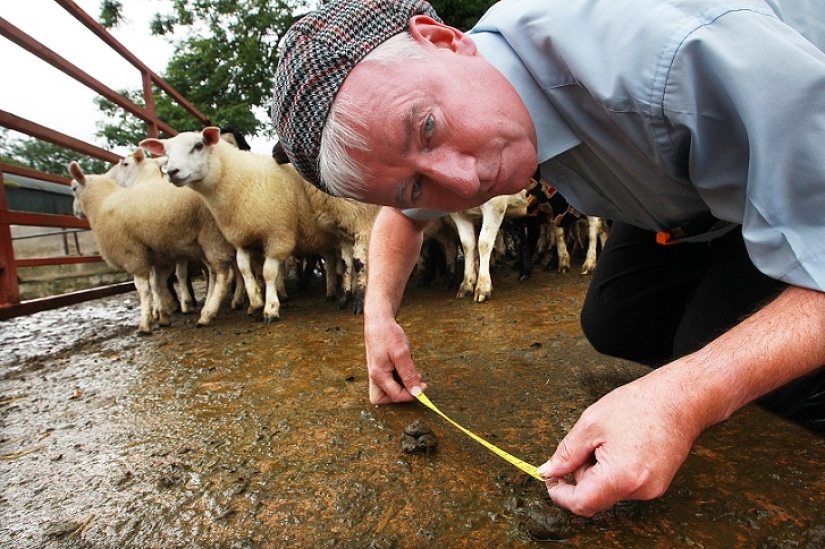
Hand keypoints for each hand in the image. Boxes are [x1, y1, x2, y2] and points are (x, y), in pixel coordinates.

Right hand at [365, 317, 426, 403]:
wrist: (379, 322)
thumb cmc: (388, 335)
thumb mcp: (402, 354)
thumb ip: (409, 375)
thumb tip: (417, 392)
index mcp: (379, 375)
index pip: (395, 396)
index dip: (411, 395)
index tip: (423, 388)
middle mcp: (375, 377)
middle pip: (384, 399)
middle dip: (400, 395)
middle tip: (414, 385)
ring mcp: (376, 372)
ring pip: (388, 390)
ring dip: (402, 385)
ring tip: (412, 372)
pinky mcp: (380, 368)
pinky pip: (389, 380)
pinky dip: (399, 377)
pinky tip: (406, 366)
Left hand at [537, 367, 702, 515]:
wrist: (680, 399)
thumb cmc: (639, 405)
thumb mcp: (591, 424)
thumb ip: (566, 453)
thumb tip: (549, 470)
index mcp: (621, 477)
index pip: (581, 503)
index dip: (560, 493)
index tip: (551, 479)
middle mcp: (639, 490)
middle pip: (594, 496)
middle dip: (582, 472)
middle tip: (588, 442)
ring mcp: (651, 490)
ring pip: (608, 489)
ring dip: (599, 469)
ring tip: (611, 439)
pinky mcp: (657, 484)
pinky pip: (624, 483)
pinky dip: (615, 468)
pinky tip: (623, 444)